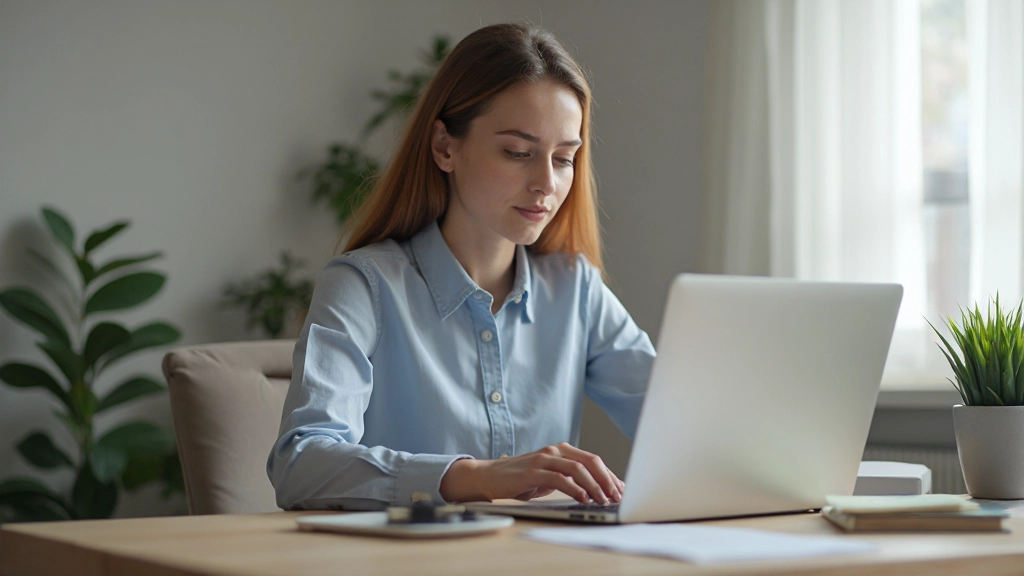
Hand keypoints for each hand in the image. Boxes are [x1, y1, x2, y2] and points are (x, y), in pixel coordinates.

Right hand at [439, 443, 624, 503]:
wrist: (490, 476)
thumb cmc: (521, 479)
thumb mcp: (550, 477)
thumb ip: (570, 479)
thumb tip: (598, 491)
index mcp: (562, 450)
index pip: (593, 460)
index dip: (610, 475)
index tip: (622, 491)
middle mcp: (555, 451)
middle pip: (590, 461)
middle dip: (607, 480)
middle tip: (617, 497)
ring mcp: (543, 459)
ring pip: (578, 468)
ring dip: (594, 486)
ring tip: (603, 500)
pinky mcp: (533, 471)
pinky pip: (559, 478)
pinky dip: (575, 489)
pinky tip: (583, 499)